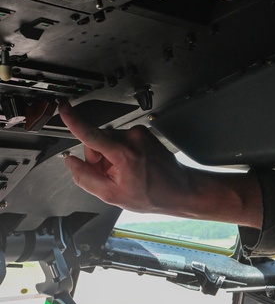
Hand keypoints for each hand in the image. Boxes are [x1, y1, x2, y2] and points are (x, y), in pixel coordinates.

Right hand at [59, 102, 193, 213]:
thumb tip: (70, 162)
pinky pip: (120, 140)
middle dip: (98, 158)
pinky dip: (120, 152)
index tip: (64, 108)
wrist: (180, 190)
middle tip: (111, 174)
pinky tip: (132, 165)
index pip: (91, 134)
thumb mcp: (113, 195)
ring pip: (108, 140)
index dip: (73, 120)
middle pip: (96, 141)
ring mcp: (139, 134)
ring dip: (110, 156)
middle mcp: (132, 138)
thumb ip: (86, 178)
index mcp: (124, 153)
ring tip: (125, 172)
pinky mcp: (143, 133)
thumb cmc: (153, 195)